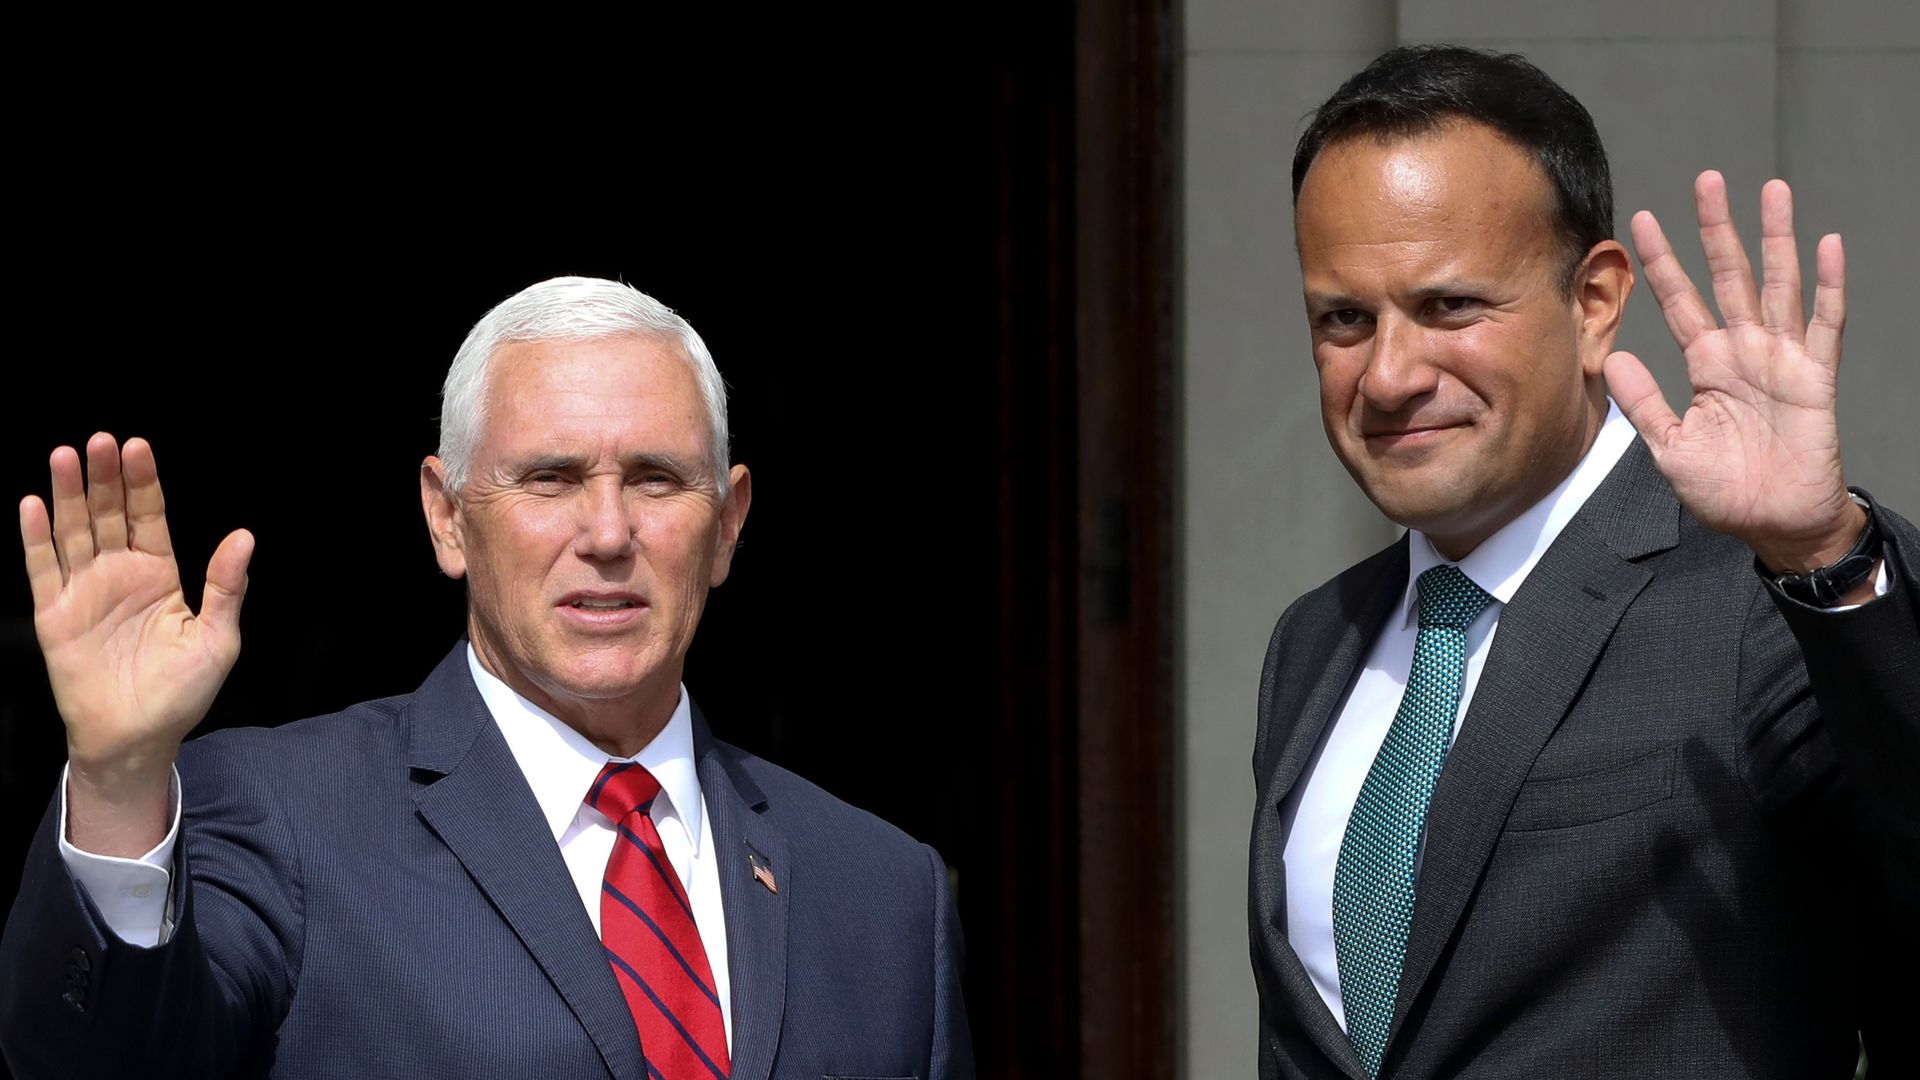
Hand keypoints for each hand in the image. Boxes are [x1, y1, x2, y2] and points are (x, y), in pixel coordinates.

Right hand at [19, 434, 251, 852]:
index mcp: (159, 575)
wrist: (137, 738)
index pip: (148, 517)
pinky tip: (34, 504)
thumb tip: (244, 536)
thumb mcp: (217, 637)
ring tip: (67, 456)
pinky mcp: (55, 614)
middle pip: (108, 515)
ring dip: (68, 495)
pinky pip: (44, 569)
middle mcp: (119, 575)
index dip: (143, 483)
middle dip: (104, 478)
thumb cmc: (181, 691)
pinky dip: (37, 538)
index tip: (137, 446)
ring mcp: (85, 592)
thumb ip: (225, 586)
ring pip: (73, 532)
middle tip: (102, 441)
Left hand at [1603, 172, 1863, 575]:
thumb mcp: (1669, 447)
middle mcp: (1744, 350)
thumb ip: (1644, 403)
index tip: (1639, 221)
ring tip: (1771, 190)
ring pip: (1778, 284)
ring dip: (1776, 238)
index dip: (1662, 262)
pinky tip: (1828, 245)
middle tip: (1707, 179)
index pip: (1679, 301)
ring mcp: (1782, 358)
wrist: (1774, 523)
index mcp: (1706, 363)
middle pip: (1729, 275)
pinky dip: (1829, 284)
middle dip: (1717, 229)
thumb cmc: (1724, 489)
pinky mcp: (1816, 377)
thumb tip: (1613, 359)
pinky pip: (1825, 323)